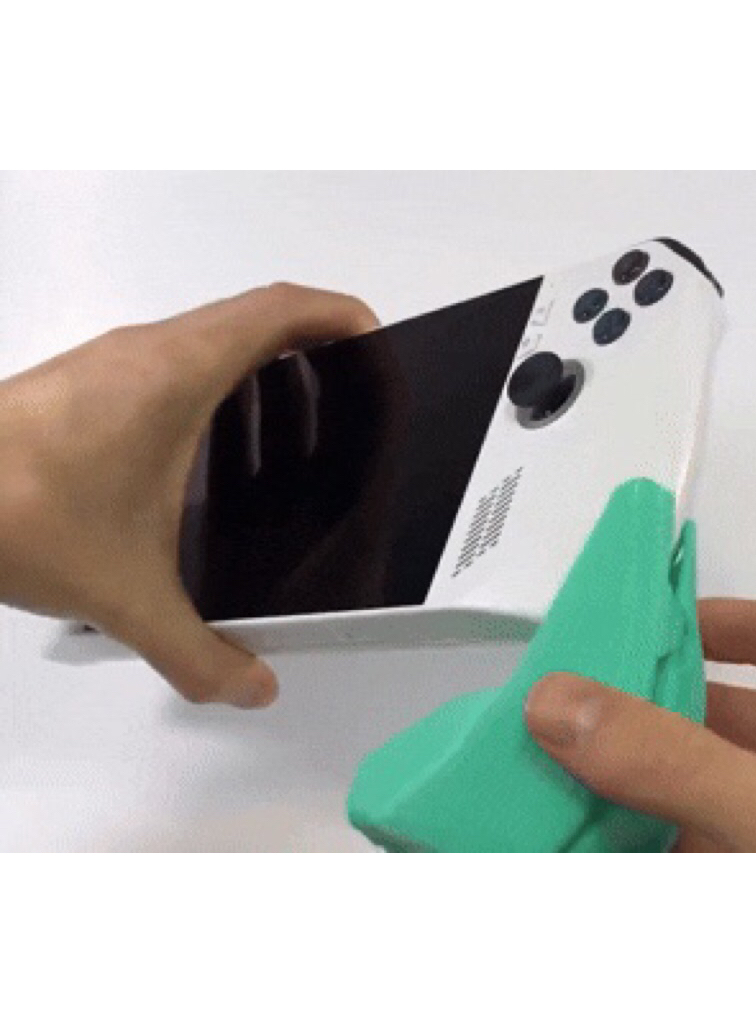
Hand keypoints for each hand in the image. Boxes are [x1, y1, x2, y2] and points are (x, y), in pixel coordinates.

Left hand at [0, 285, 377, 707]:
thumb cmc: (19, 511)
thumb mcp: (126, 596)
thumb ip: (198, 652)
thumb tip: (253, 688)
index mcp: (179, 373)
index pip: (279, 310)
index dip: (338, 314)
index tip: (376, 342)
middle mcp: (148, 351)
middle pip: (253, 315)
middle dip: (313, 342)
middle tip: (350, 394)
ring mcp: (112, 361)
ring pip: (209, 334)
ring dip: (261, 361)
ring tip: (294, 424)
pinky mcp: (85, 382)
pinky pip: (173, 358)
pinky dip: (215, 381)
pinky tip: (209, 453)